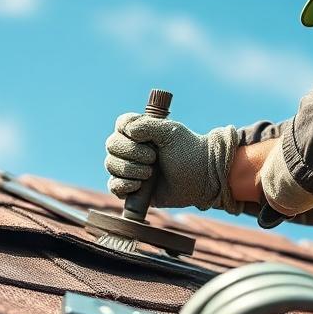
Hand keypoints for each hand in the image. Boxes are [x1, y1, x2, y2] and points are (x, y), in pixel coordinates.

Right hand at [104, 113, 239, 212]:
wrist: (202, 178)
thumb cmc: (188, 151)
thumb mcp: (170, 131)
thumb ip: (146, 125)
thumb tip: (128, 132)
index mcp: (140, 130)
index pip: (121, 125)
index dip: (129, 134)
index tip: (149, 140)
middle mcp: (131, 147)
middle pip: (112, 146)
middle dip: (132, 153)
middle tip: (154, 158)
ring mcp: (130, 168)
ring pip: (111, 166)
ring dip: (130, 170)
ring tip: (151, 173)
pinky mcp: (131, 188)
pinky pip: (113, 186)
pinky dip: (123, 185)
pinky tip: (139, 186)